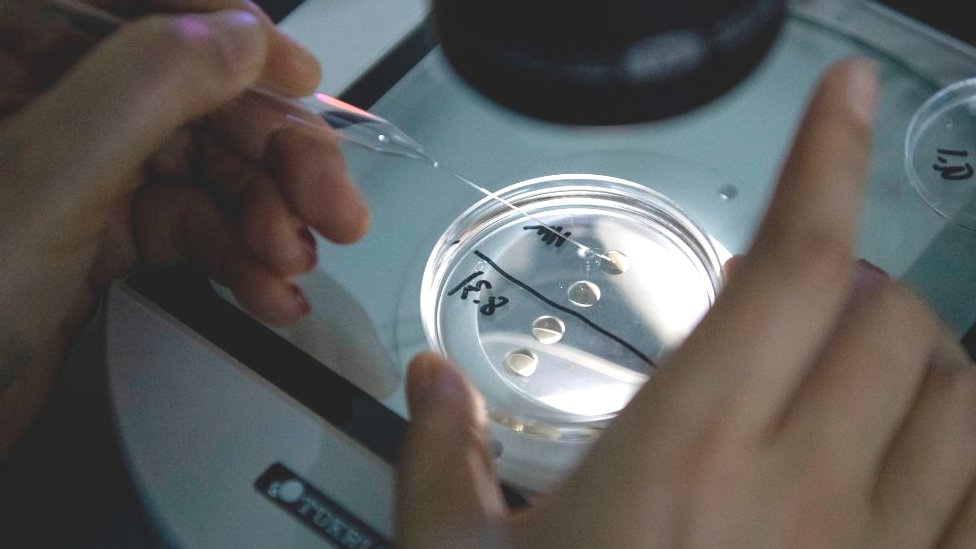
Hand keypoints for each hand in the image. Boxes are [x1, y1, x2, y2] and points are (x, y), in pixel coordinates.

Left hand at [0, 1, 367, 454]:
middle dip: (275, 156)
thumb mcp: (46, 177)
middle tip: (333, 207)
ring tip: (292, 265)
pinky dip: (241, 259)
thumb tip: (241, 36)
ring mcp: (82, 168)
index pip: (144, 10)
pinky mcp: (104, 230)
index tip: (298, 78)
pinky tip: (270, 292)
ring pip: (208, 167)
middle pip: (197, 96)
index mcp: (17, 53)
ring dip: (268, 219)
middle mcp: (53, 101)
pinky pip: (194, 225)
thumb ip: (146, 88)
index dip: (230, 34)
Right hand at [396, 59, 975, 547]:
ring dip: (918, 357)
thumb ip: (443, 462)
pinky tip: (919, 460)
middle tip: (797, 307)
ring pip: (961, 398)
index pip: (790, 264)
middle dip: (853, 285)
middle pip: (891, 317)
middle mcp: (801, 490)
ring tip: (861, 367)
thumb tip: (427, 388)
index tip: (846, 97)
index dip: (825, 160)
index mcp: (685, 452)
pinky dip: (965, 457)